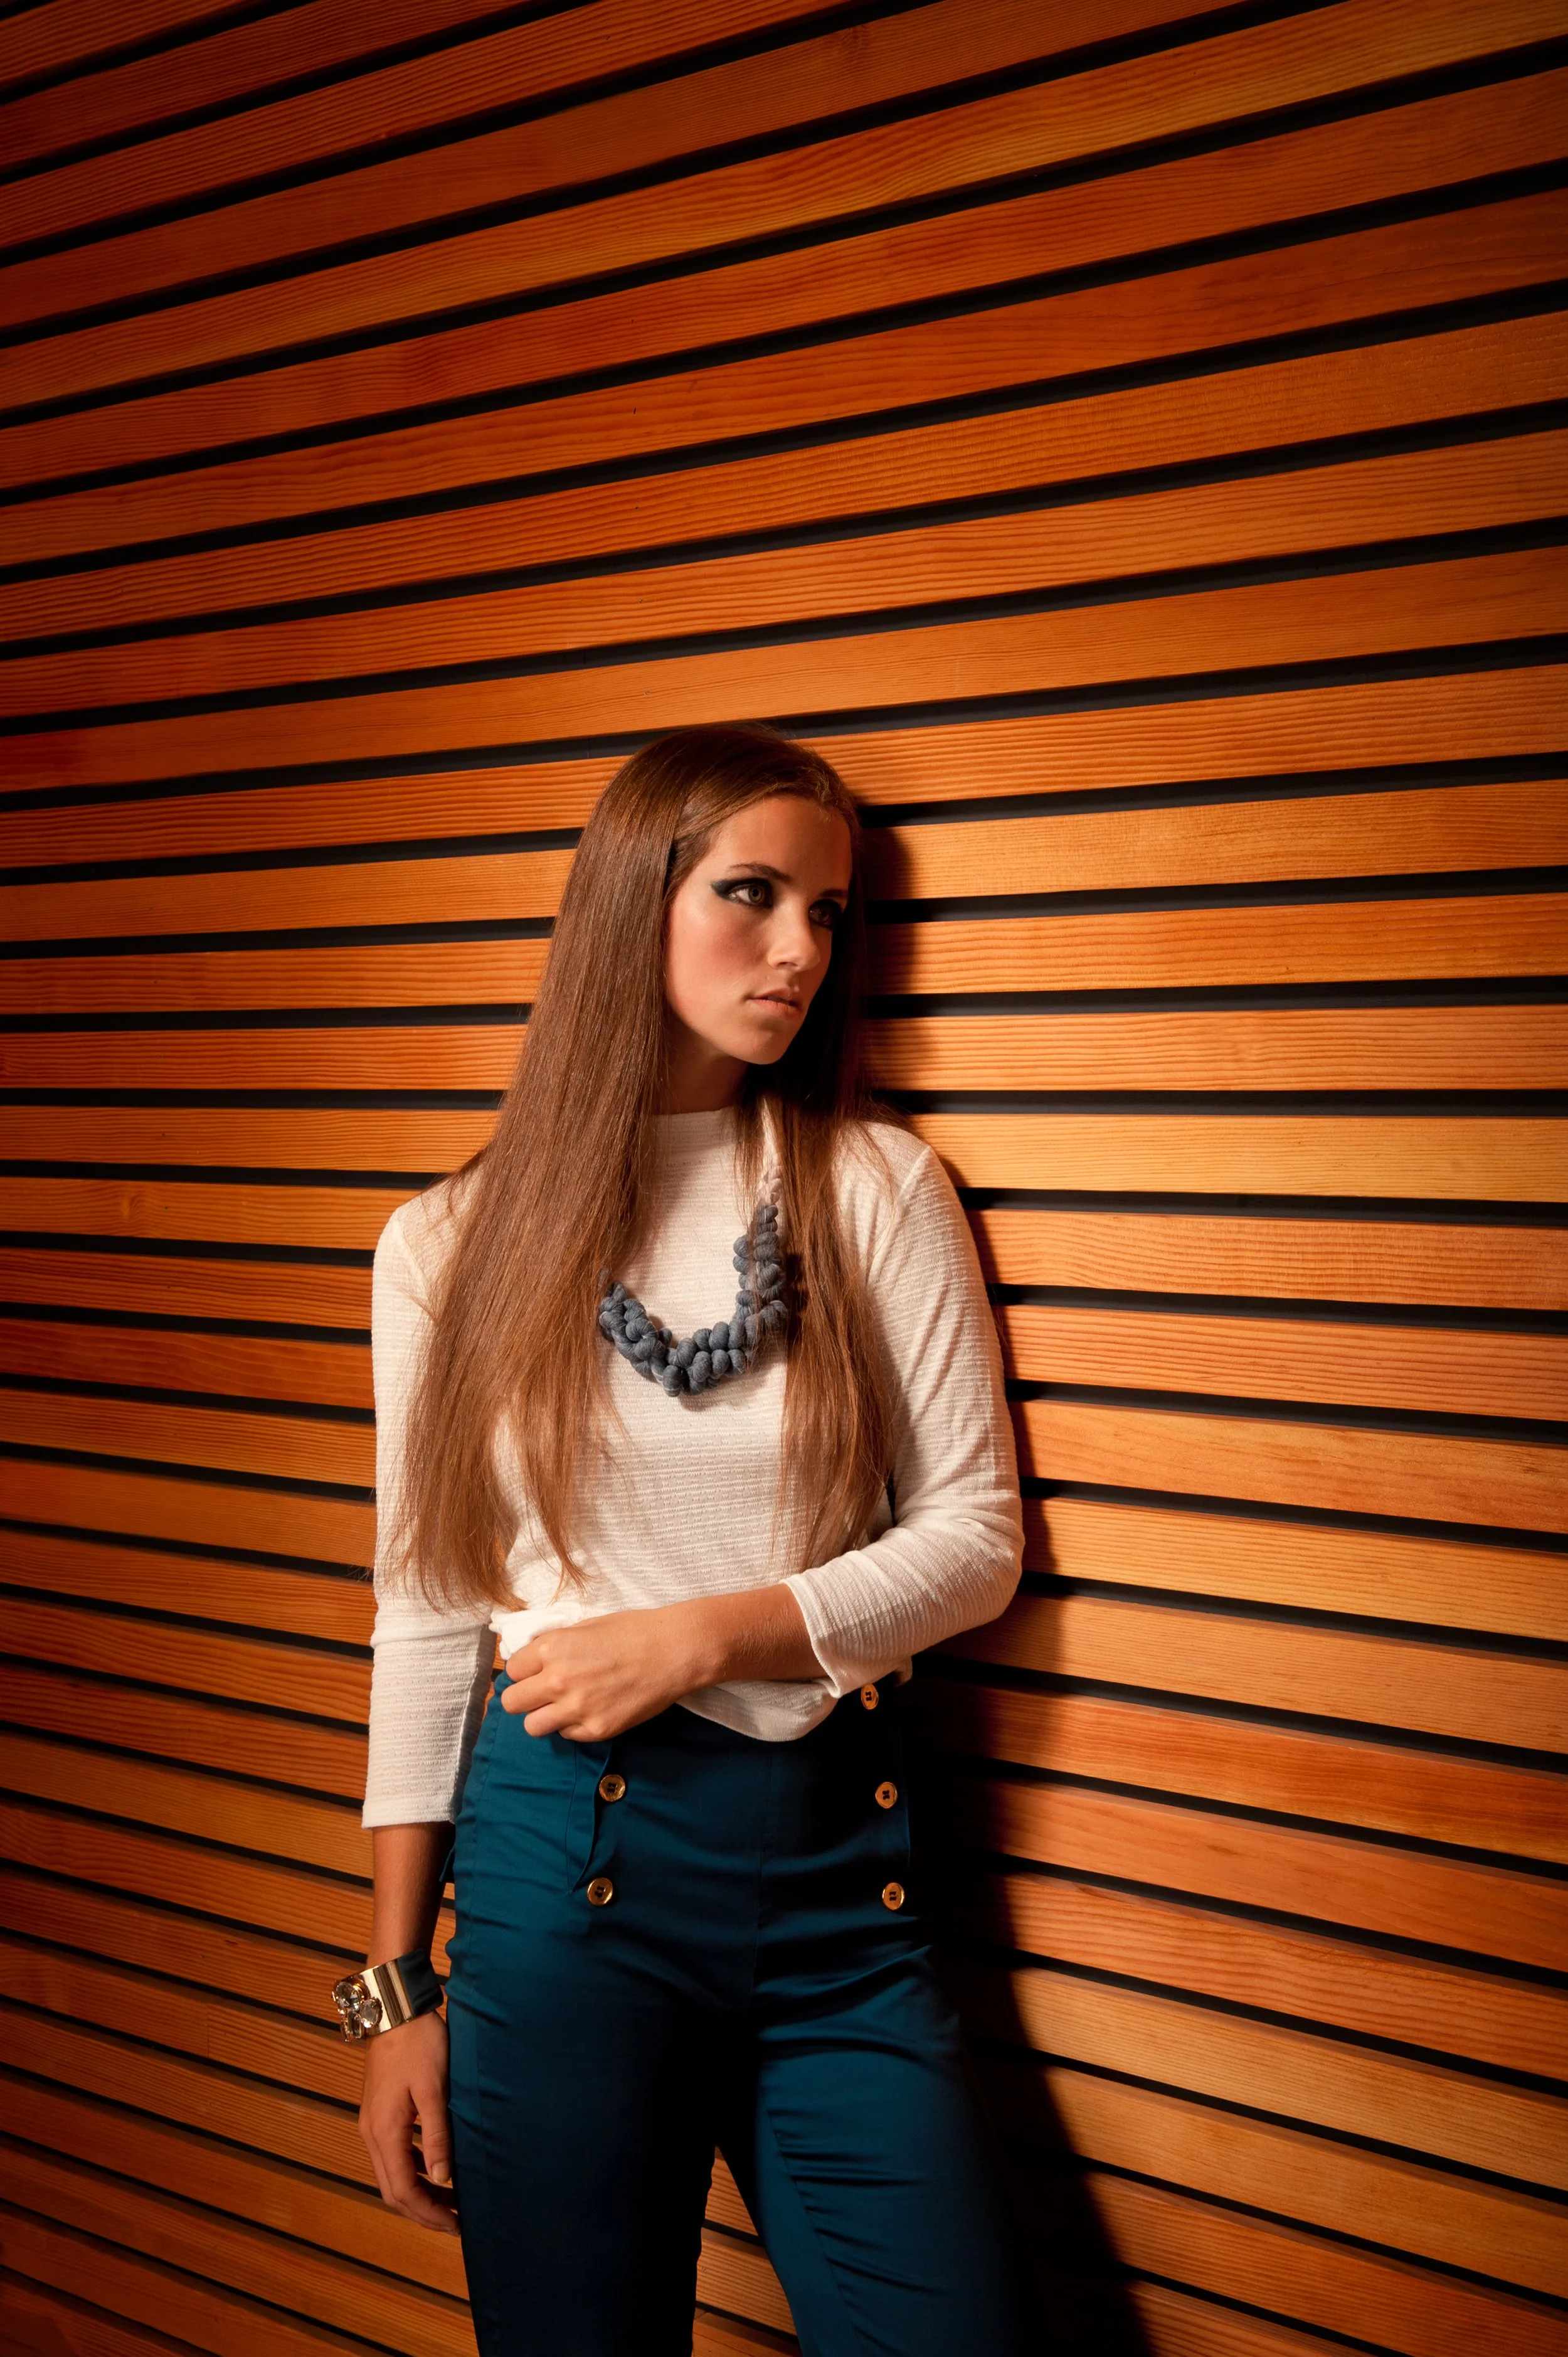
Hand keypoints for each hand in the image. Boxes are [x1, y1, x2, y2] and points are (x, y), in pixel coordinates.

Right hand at [358, 2008, 457, 2233]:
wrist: (396, 2011)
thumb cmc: (419, 2044)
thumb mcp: (434, 2089)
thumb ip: (437, 2136)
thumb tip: (444, 2180)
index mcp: (384, 2131)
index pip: (402, 2191)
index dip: (428, 2213)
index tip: (455, 2225)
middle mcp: (372, 2134)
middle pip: (393, 2190)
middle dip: (423, 2211)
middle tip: (456, 2222)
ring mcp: (372, 2124)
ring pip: (392, 2175)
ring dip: (419, 2193)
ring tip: (451, 2203)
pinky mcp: (379, 2114)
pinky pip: (394, 2156)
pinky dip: (414, 2171)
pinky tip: (436, 2170)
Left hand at [501, 1604, 704, 1739]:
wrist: (674, 1651)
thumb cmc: (633, 1631)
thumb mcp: (586, 1626)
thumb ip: (554, 1644)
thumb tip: (531, 1658)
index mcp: (552, 1648)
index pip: (511, 1669)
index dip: (524, 1670)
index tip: (536, 1671)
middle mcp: (558, 1680)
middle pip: (512, 1702)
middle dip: (524, 1697)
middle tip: (542, 1693)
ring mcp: (577, 1708)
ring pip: (532, 1727)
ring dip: (543, 1717)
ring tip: (563, 1707)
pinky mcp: (597, 1730)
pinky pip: (567, 1735)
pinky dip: (574, 1726)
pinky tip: (592, 1709)